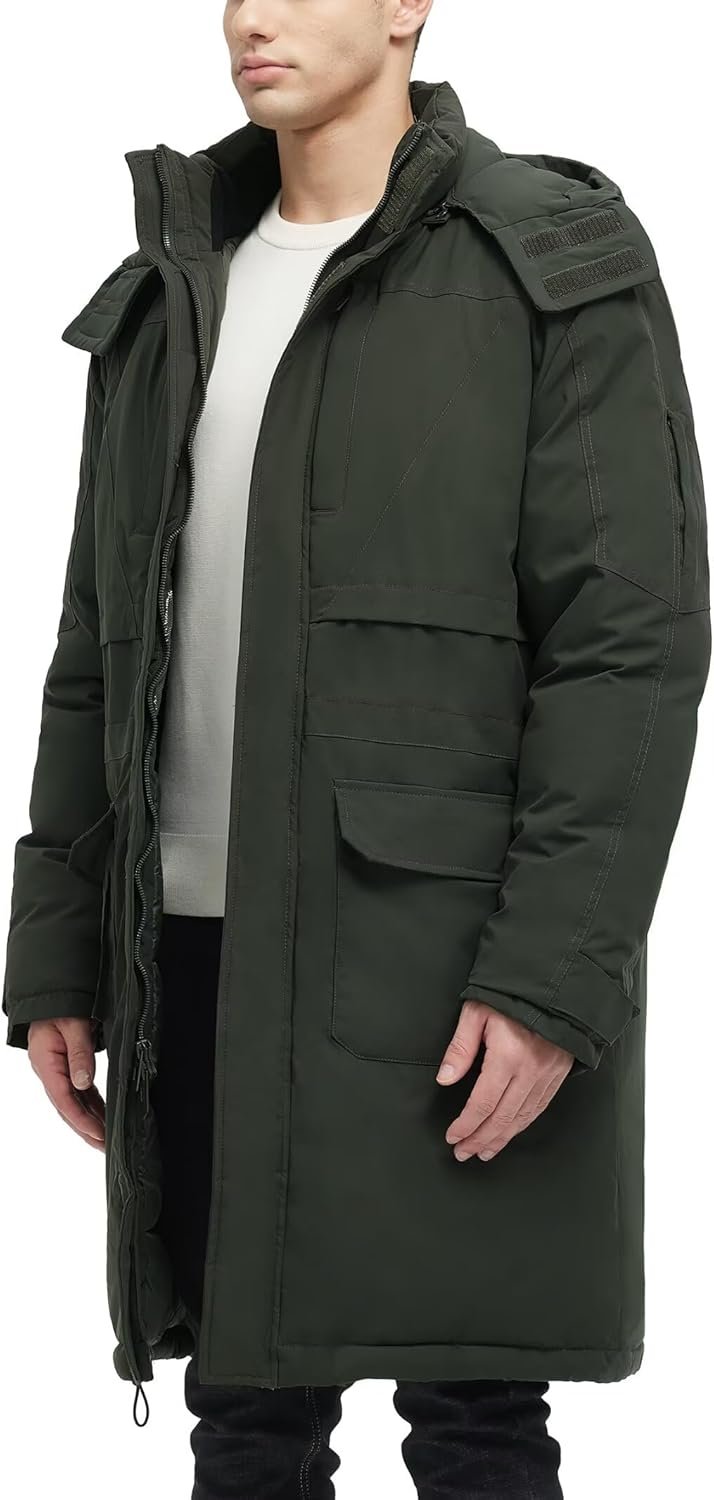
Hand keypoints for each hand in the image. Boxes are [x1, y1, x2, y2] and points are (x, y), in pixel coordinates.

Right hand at [28, 1017, 105, 1150]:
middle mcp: (49, 1071)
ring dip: (90, 1121)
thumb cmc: (61, 1005)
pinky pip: (79, 1092)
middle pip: (67, 1107)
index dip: (81, 1119)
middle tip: (105, 1147)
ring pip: (74, 1103)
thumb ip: (79, 1053)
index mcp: (46, 1062)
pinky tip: (103, 1118)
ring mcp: (57, 1071)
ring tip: (105, 1140)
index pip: (63, 1098)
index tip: (98, 1133)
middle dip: (86, 1129)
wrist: (53, 993)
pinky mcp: (67, 1068)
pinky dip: (91, 1106)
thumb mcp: (72, 1025)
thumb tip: (83, 1082)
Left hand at [436, 1000, 573, 1162]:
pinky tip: (511, 1132)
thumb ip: (461, 1047)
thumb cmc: (511, 994)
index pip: (483, 1103)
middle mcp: (531, 1070)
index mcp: (508, 1055)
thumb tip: (445, 1079)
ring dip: (502, 1138)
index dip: (466, 1124)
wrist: (552, 983)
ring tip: (484, 1151)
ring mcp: (548, 1074)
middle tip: (463, 1152)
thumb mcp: (477, 1011)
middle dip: (480, 1139)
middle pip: (503, 1117)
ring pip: (523, 1117)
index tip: (453, 1137)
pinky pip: (540, 1108)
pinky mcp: (559, 1074)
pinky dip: (523, 1124)